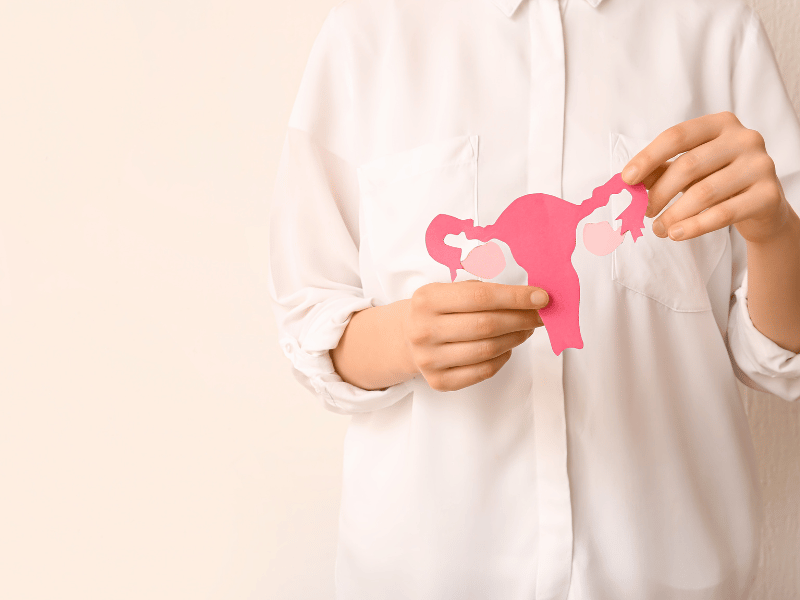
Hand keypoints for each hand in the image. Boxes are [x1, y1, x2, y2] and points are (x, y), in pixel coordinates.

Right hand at [401, 280, 548, 391]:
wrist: (407, 336)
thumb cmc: (439, 309)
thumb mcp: (450, 289)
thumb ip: (484, 290)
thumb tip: (530, 298)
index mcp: (427, 299)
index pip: (480, 297)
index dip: (515, 297)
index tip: (541, 297)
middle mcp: (424, 330)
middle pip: (486, 325)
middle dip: (521, 318)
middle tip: (540, 315)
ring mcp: (429, 359)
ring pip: (487, 350)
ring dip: (515, 338)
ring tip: (525, 329)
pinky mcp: (438, 381)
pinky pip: (483, 371)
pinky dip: (502, 358)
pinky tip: (506, 346)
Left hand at [621, 111, 793, 244]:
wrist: (762, 206)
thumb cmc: (717, 180)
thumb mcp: (689, 170)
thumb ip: (660, 170)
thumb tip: (627, 181)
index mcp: (721, 124)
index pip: (676, 136)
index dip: (648, 158)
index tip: (626, 179)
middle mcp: (745, 139)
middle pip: (688, 166)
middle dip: (659, 193)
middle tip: (645, 212)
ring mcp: (761, 165)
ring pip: (704, 193)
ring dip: (673, 215)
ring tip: (658, 229)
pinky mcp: (769, 195)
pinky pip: (723, 214)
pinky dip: (694, 227)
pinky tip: (676, 234)